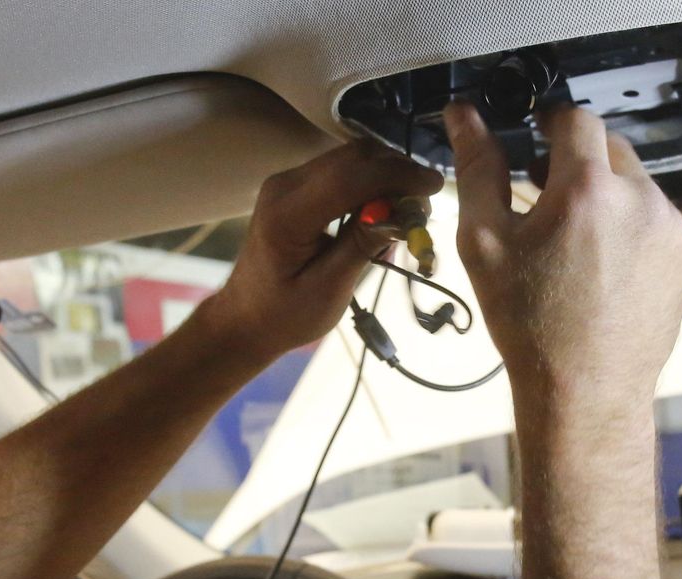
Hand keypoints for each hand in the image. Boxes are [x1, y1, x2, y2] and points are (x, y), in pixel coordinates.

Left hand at [209, 140, 443, 360]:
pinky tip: (385, 207)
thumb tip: (404, 212)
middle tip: (424, 206)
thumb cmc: (285, 314)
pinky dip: (370, 181)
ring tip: (409, 209)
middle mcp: (284, 186)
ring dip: (386, 175)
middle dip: (397, 173)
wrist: (245, 317)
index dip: (397, 175)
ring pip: (351, 158)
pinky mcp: (296, 185)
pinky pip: (342, 170)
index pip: (350, 177)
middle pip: (353, 158)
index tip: (436, 185)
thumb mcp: (329, 289)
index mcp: (287, 215)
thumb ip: (362, 245)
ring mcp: (288, 181)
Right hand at [444, 103, 681, 415]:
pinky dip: (629, 225)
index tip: (534, 140)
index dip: (550, 123)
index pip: (575, 118)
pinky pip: (654, 217)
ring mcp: (669, 225)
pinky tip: (603, 265)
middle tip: (546, 197)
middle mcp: (639, 197)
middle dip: (578, 161)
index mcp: (587, 187)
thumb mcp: (484, 244)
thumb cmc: (528, 322)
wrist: (585, 389)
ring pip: (634, 182)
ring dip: (605, 194)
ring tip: (575, 240)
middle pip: (609, 146)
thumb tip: (463, 115)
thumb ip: (478, 169)